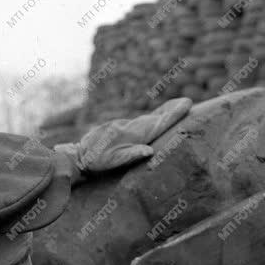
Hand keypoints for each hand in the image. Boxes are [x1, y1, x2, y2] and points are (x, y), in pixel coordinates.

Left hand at [55, 98, 191, 183]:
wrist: (78, 155)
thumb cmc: (96, 162)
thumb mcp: (113, 162)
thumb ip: (131, 155)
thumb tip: (150, 151)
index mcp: (132, 135)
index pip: (157, 123)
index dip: (173, 114)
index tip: (187, 103)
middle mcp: (130, 128)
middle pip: (155, 117)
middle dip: (171, 110)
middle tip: (187, 101)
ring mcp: (125, 127)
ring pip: (147, 119)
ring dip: (163, 113)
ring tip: (176, 107)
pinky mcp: (120, 129)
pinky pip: (140, 122)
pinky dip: (150, 118)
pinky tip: (155, 119)